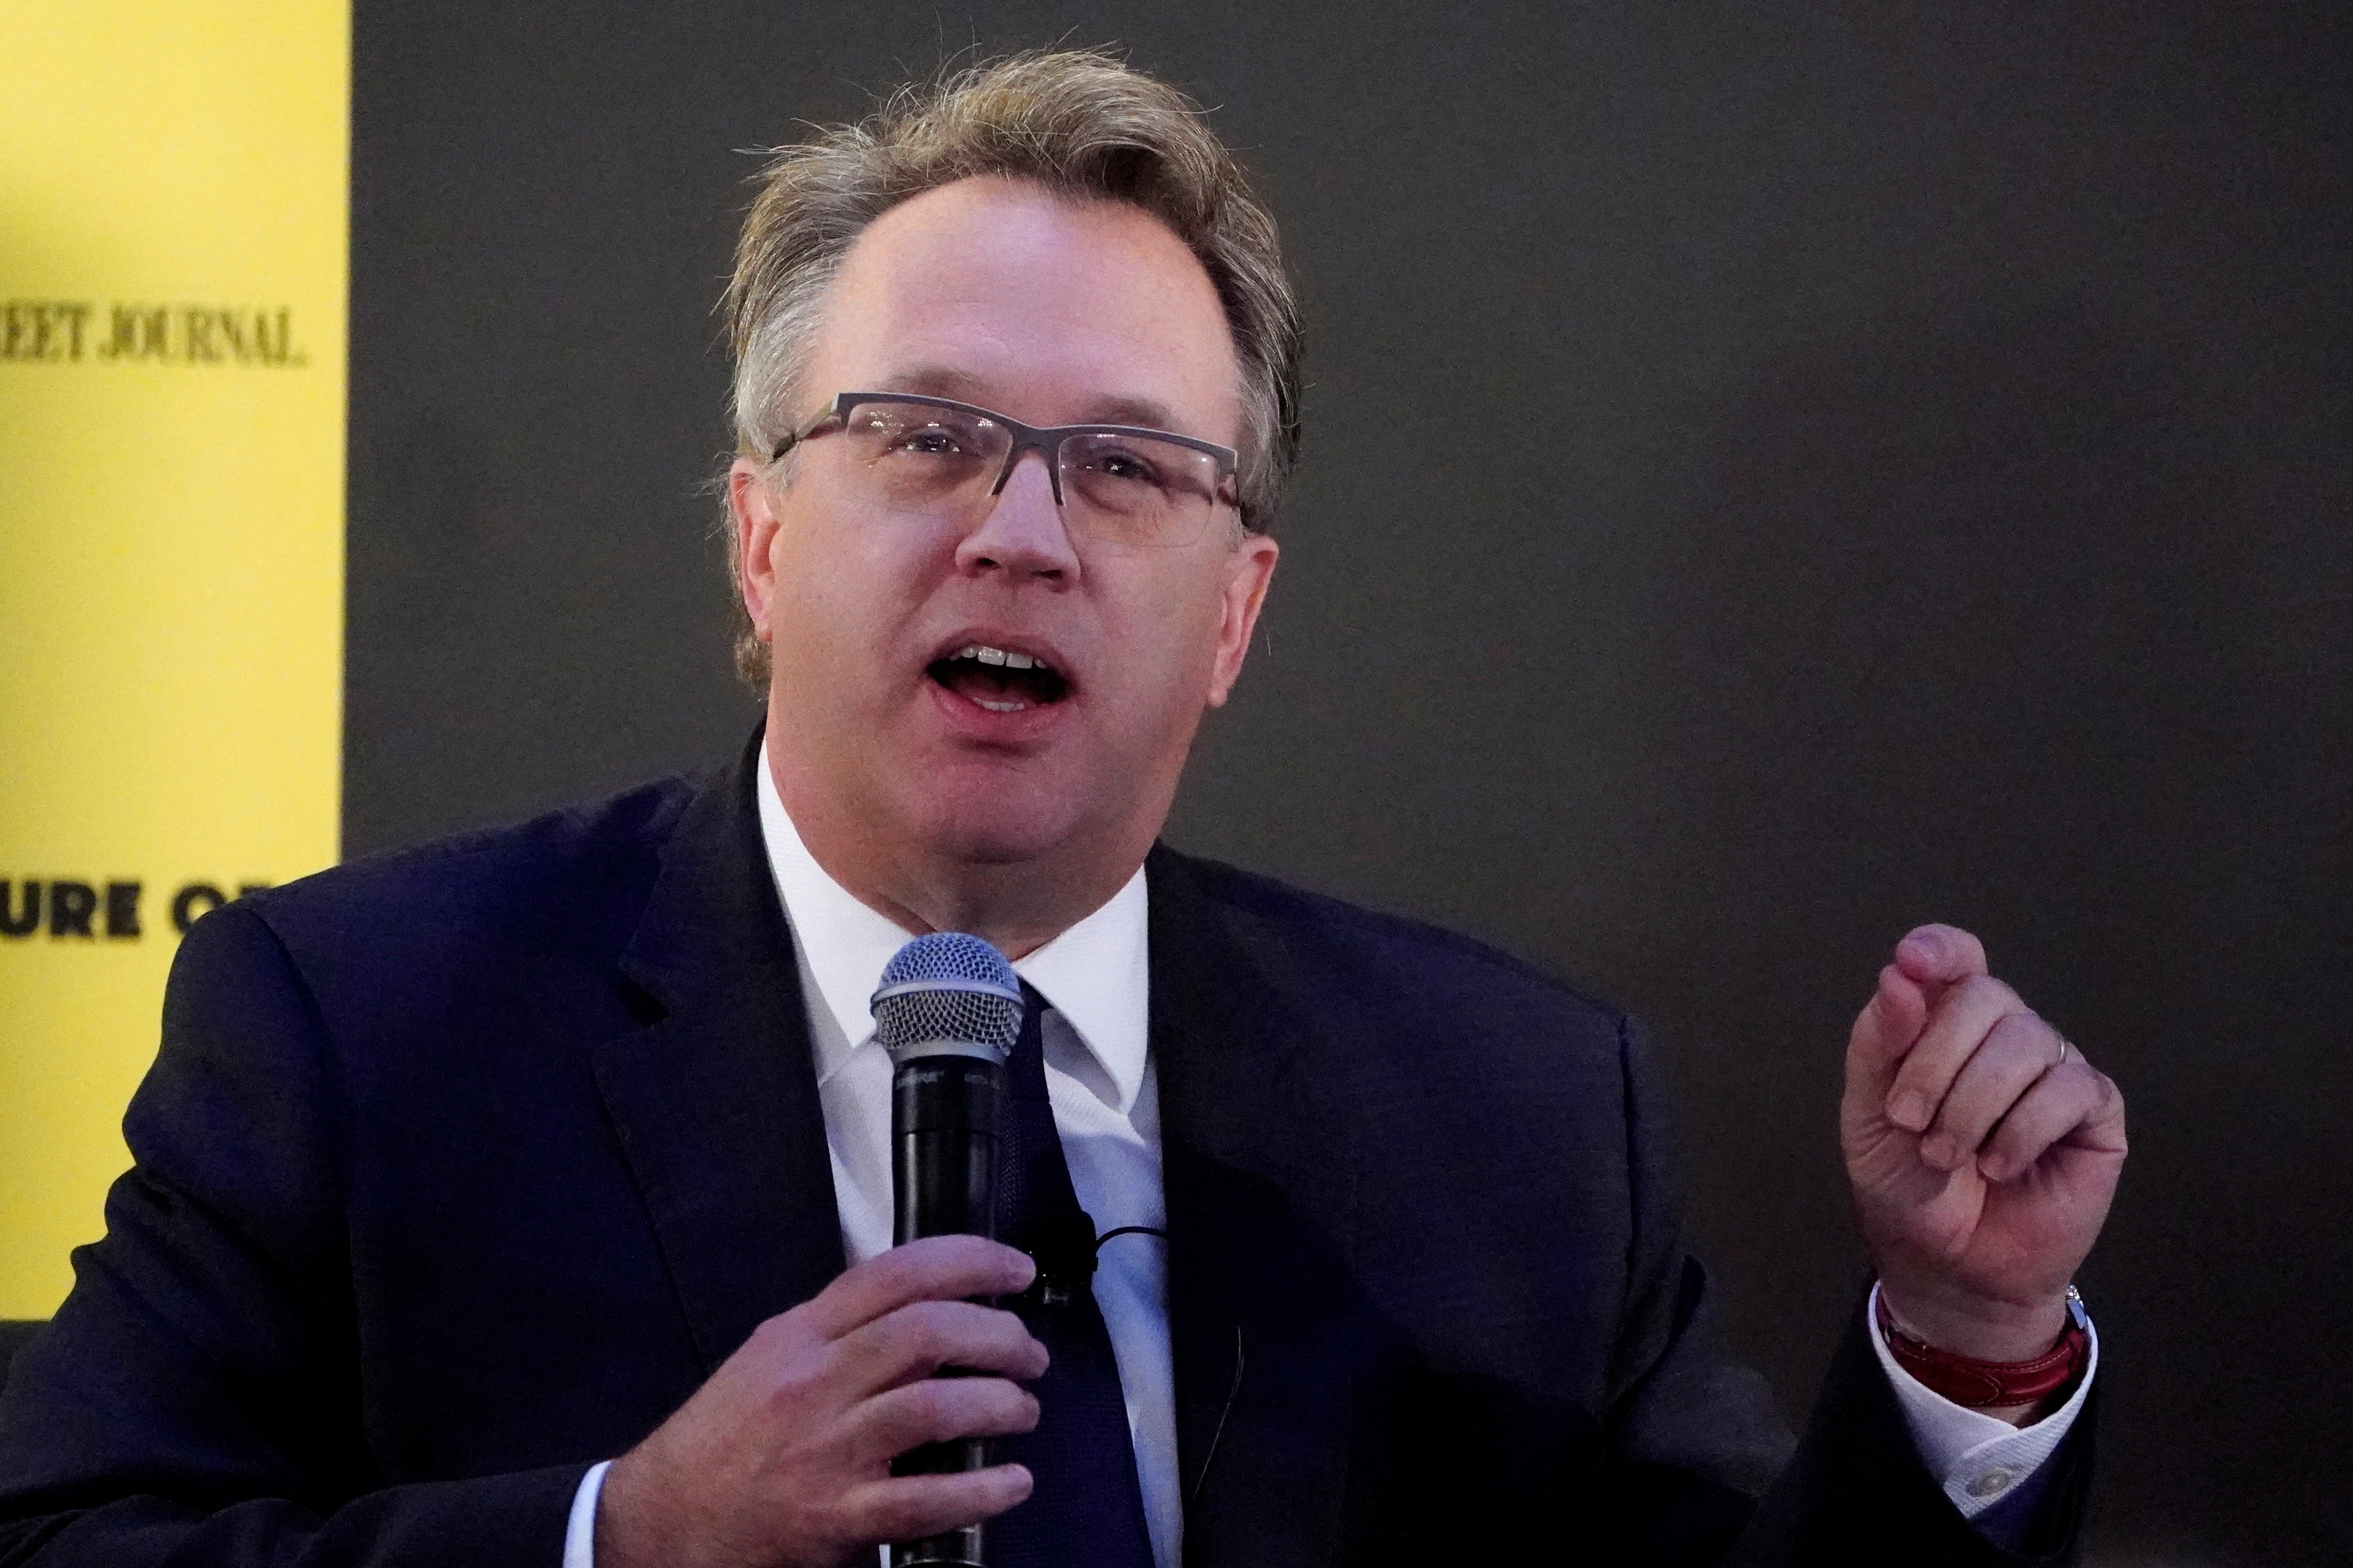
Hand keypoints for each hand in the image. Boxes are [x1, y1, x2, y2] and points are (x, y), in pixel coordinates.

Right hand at [597, 1234, 1047, 1567]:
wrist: (658, 1522)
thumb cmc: (724, 1440)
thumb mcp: (771, 1360)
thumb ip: (843, 1333)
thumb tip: (933, 1312)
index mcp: (802, 1334)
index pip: (898, 1272)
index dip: (972, 1260)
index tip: (1016, 1270)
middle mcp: (815, 1382)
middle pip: (928, 1331)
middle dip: (1000, 1336)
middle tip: (1030, 1355)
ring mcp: (826, 1451)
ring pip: (934, 1406)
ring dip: (1001, 1405)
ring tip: (1023, 1412)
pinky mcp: (834, 1519)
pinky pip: (924, 1500)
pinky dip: (983, 1490)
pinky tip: (1012, 1483)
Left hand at [1842, 924, 2126, 1370]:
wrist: (1946, 1265)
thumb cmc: (1907, 1186)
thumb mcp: (1869, 1115)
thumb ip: (1880, 1043)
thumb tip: (1899, 977)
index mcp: (1944, 1025)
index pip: (1956, 957)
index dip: (1940, 949)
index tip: (1912, 962)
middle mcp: (2002, 1035)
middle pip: (1985, 996)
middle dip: (1937, 1062)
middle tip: (1911, 1122)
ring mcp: (2052, 1068)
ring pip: (2026, 1042)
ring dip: (1973, 1106)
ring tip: (1950, 1157)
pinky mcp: (2093, 1111)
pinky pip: (2068, 1090)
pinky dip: (2020, 1132)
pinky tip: (1999, 1166)